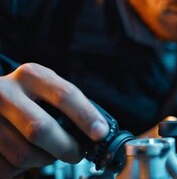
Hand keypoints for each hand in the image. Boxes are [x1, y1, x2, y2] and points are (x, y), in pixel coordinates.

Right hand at [0, 63, 108, 177]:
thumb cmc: (26, 98)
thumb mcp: (44, 89)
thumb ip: (66, 105)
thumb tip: (98, 131)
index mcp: (31, 76)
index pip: (64, 94)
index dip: (86, 116)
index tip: (100, 133)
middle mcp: (6, 92)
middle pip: (40, 129)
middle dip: (66, 147)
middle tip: (77, 154)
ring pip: (24, 153)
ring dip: (44, 160)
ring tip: (47, 151)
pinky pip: (8, 166)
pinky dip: (22, 167)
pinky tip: (25, 154)